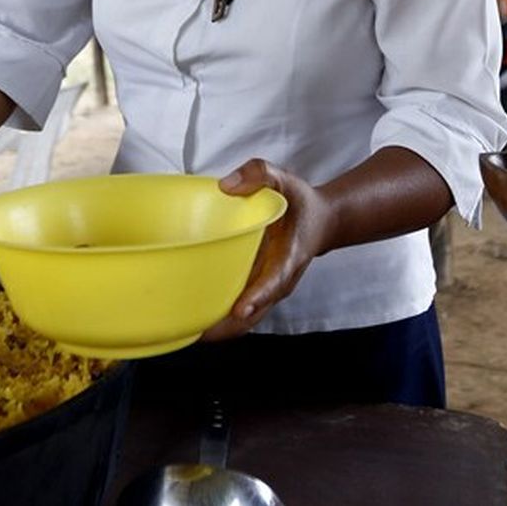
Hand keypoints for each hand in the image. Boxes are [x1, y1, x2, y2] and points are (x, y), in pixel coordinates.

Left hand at [202, 159, 324, 339]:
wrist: (322, 222)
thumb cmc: (300, 203)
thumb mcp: (285, 180)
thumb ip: (260, 174)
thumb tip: (227, 186)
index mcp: (289, 256)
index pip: (275, 281)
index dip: (258, 296)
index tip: (240, 309)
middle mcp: (279, 281)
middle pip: (253, 314)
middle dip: (226, 327)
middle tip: (194, 331)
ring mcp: (268, 290)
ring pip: (243, 321)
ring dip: (218, 329)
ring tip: (184, 331)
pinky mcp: (257, 290)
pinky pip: (237, 312)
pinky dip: (217, 319)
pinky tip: (190, 317)